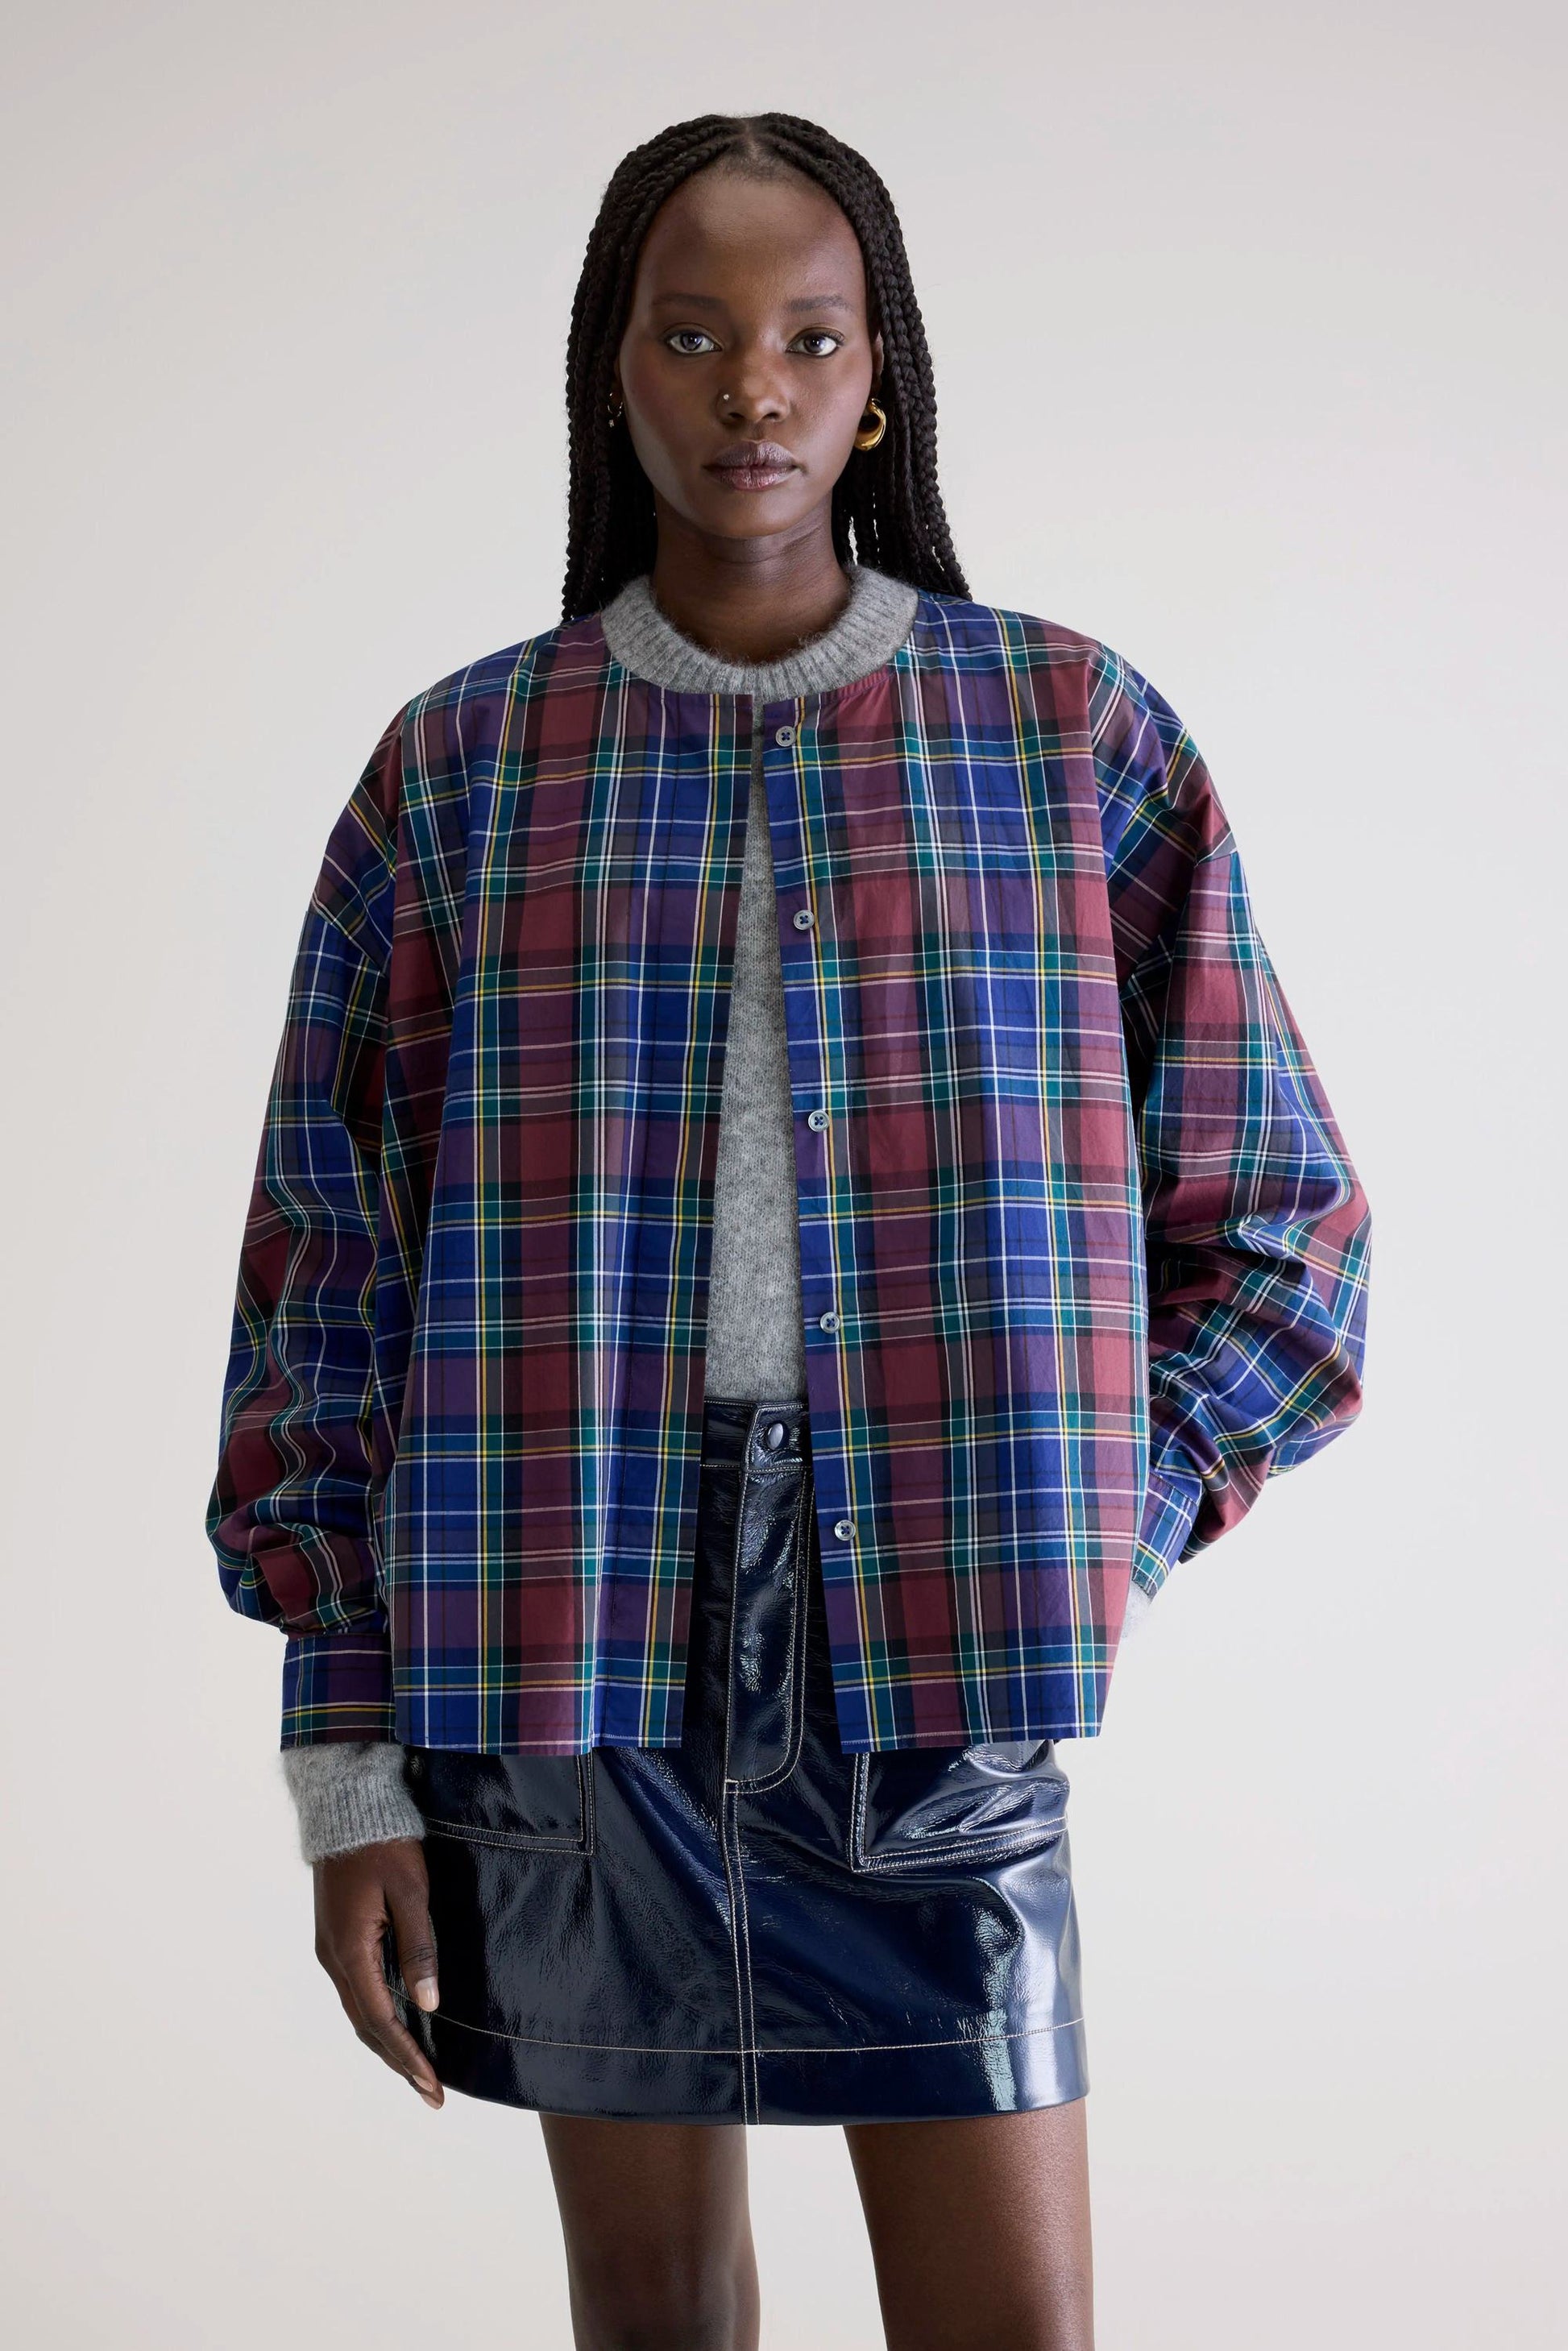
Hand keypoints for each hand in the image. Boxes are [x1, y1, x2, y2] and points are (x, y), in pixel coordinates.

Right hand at [312, 1838, 443, 2107]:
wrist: (347, 1807)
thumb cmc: (384, 1844)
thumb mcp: (410, 1892)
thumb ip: (419, 1948)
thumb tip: (428, 2004)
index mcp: (350, 1951)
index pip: (381, 2021)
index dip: (408, 2057)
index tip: (432, 2087)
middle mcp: (334, 1958)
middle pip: (367, 2026)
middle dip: (399, 2062)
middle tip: (431, 2093)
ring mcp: (332, 1948)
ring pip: (360, 2011)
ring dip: (388, 2042)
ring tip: (418, 2069)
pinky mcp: (338, 1937)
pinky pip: (358, 1990)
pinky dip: (379, 2016)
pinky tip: (400, 2022)